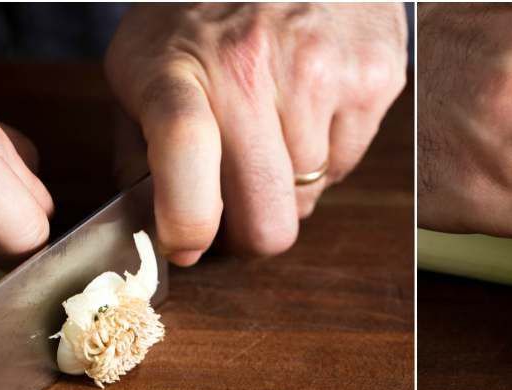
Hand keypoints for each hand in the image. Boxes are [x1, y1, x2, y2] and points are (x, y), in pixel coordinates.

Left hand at [105, 2, 406, 264]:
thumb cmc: (205, 15)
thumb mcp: (146, 66)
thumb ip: (139, 153)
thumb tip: (152, 231)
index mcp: (178, 65)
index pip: (184, 148)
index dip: (188, 217)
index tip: (185, 244)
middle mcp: (249, 65)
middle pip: (267, 219)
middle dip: (253, 229)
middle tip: (238, 201)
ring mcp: (318, 71)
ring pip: (309, 198)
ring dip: (290, 184)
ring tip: (273, 127)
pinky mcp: (372, 78)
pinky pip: (346, 165)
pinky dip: (327, 153)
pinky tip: (309, 106)